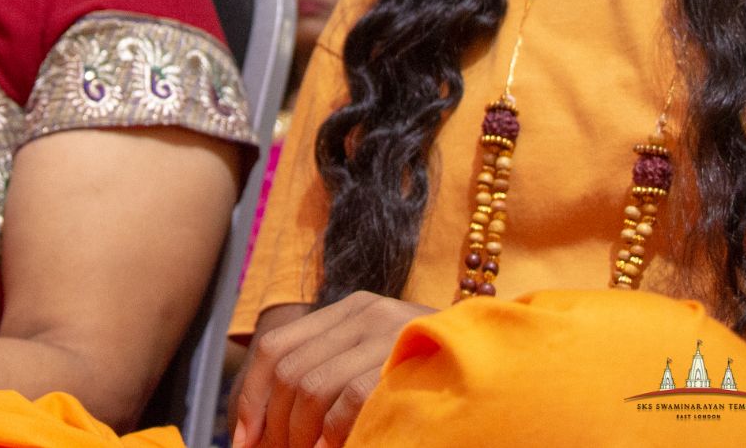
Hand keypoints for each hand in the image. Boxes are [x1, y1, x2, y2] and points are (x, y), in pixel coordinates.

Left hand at [233, 292, 432, 447]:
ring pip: (311, 387)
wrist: (500, 367)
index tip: (245, 442)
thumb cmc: (431, 379)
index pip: (277, 348)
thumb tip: (258, 432)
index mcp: (349, 311)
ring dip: (300, 438)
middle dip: (276, 428)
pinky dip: (332, 436)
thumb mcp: (372, 368)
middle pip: (290, 371)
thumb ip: (326, 383)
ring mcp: (388, 331)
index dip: (252, 399)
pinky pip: (348, 400)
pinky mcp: (406, 358)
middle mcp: (364, 312)